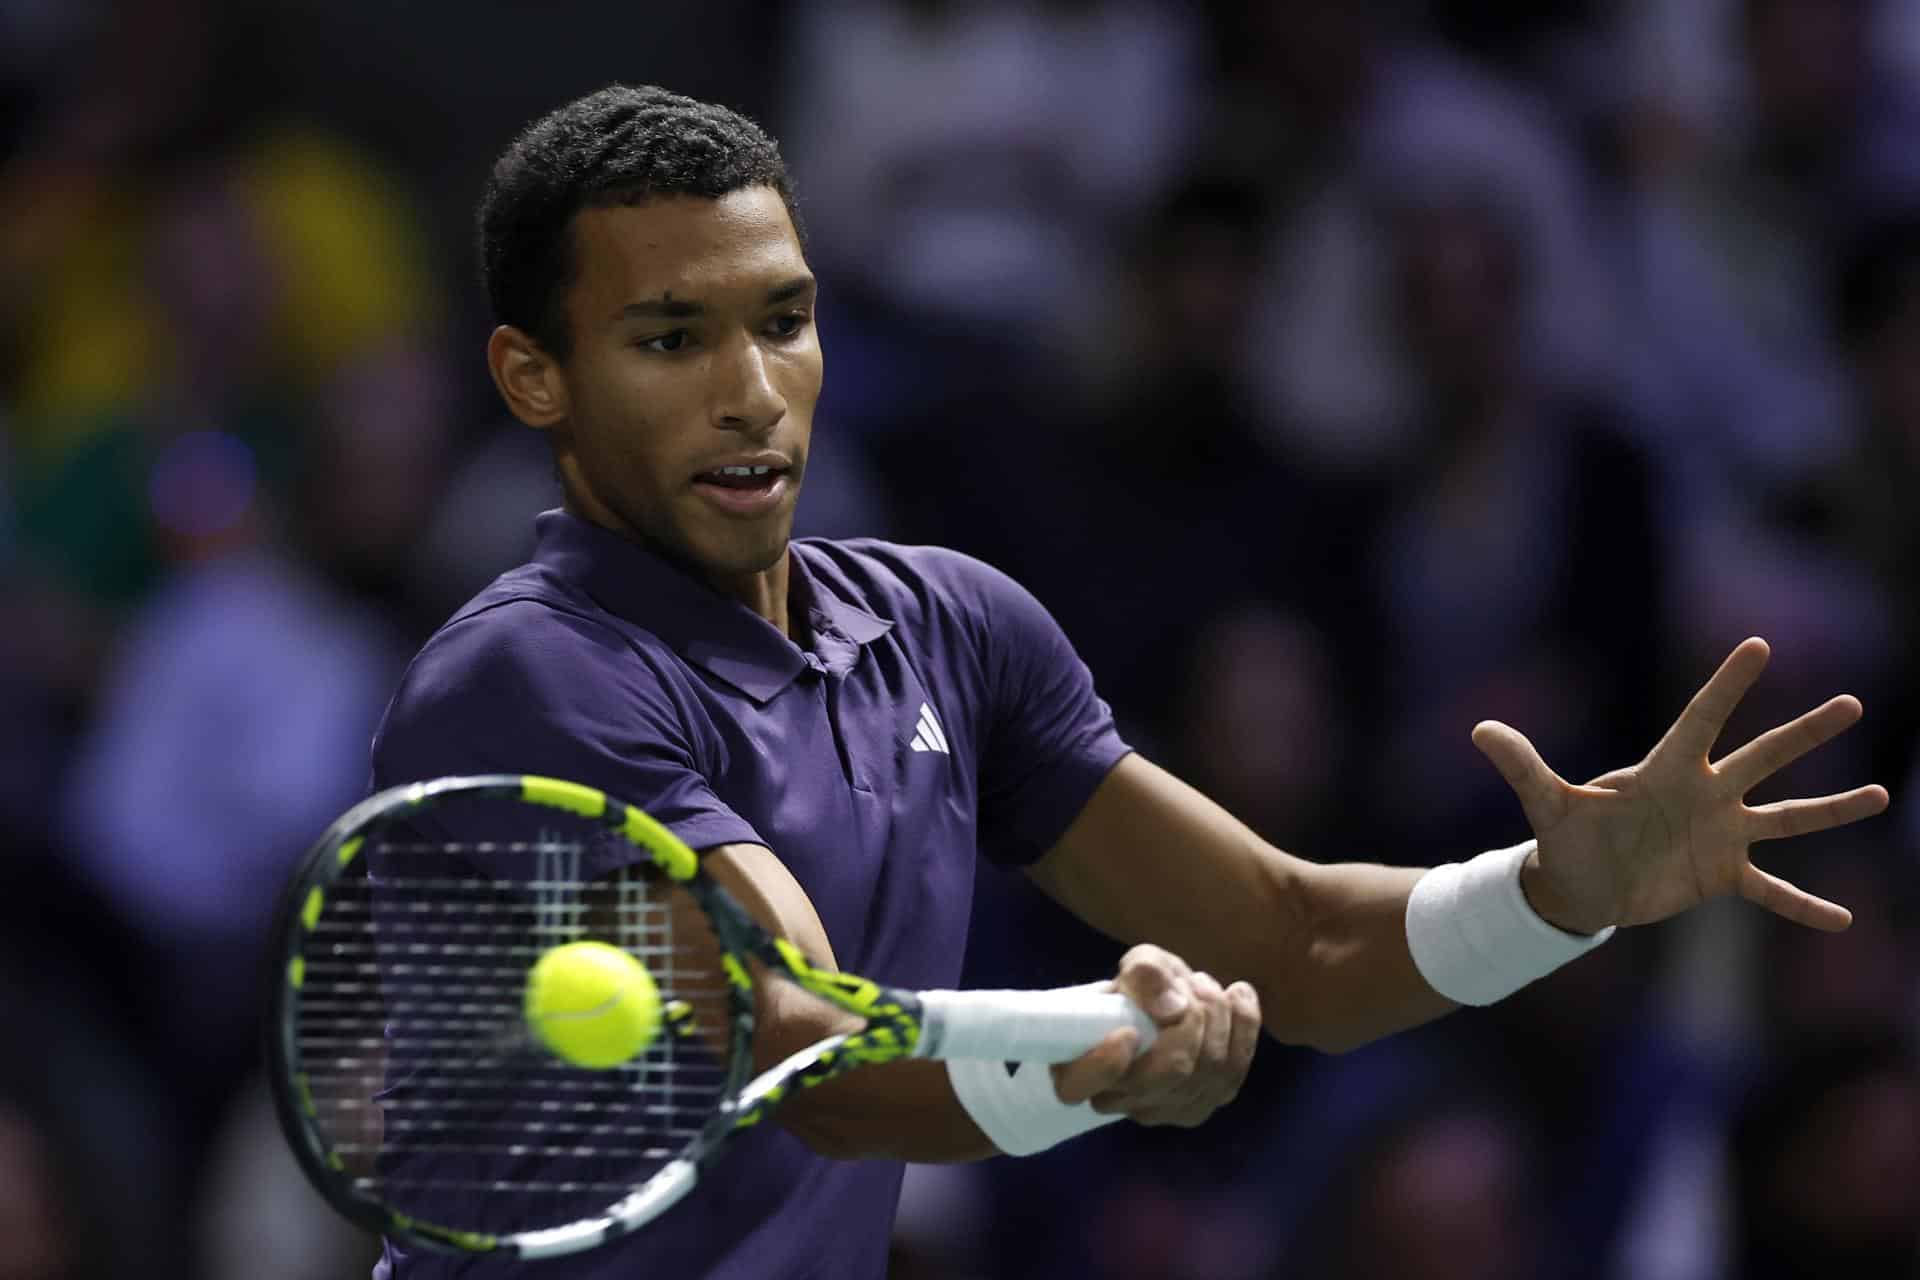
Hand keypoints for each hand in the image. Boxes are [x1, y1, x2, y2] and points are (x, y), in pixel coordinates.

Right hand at [1050, 943, 1260, 1125]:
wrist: (1159, 1011)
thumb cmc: (1138, 990)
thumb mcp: (1137, 965)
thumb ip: (1145, 975)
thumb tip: (1173, 1008)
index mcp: (1078, 1071)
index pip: (1081, 1085)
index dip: (1105, 1063)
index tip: (1126, 1031)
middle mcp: (1118, 1101)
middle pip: (1173, 1070)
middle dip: (1194, 1018)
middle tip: (1191, 982)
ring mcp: (1162, 1111)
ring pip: (1209, 1071)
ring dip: (1218, 1017)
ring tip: (1206, 985)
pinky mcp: (1199, 1108)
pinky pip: (1233, 1073)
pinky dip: (1244, 1028)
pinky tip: (1240, 995)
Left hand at [1473, 637, 1889, 935]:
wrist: (1581, 884)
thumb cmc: (1566, 836)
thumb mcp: (1545, 803)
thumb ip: (1522, 766)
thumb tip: (1478, 729)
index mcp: (1665, 769)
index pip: (1701, 718)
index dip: (1726, 684)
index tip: (1757, 645)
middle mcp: (1704, 793)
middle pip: (1762, 755)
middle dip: (1804, 732)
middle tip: (1850, 702)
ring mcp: (1720, 833)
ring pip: (1786, 816)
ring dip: (1831, 809)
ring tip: (1880, 795)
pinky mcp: (1723, 874)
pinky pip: (1772, 891)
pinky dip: (1803, 906)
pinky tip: (1842, 920)